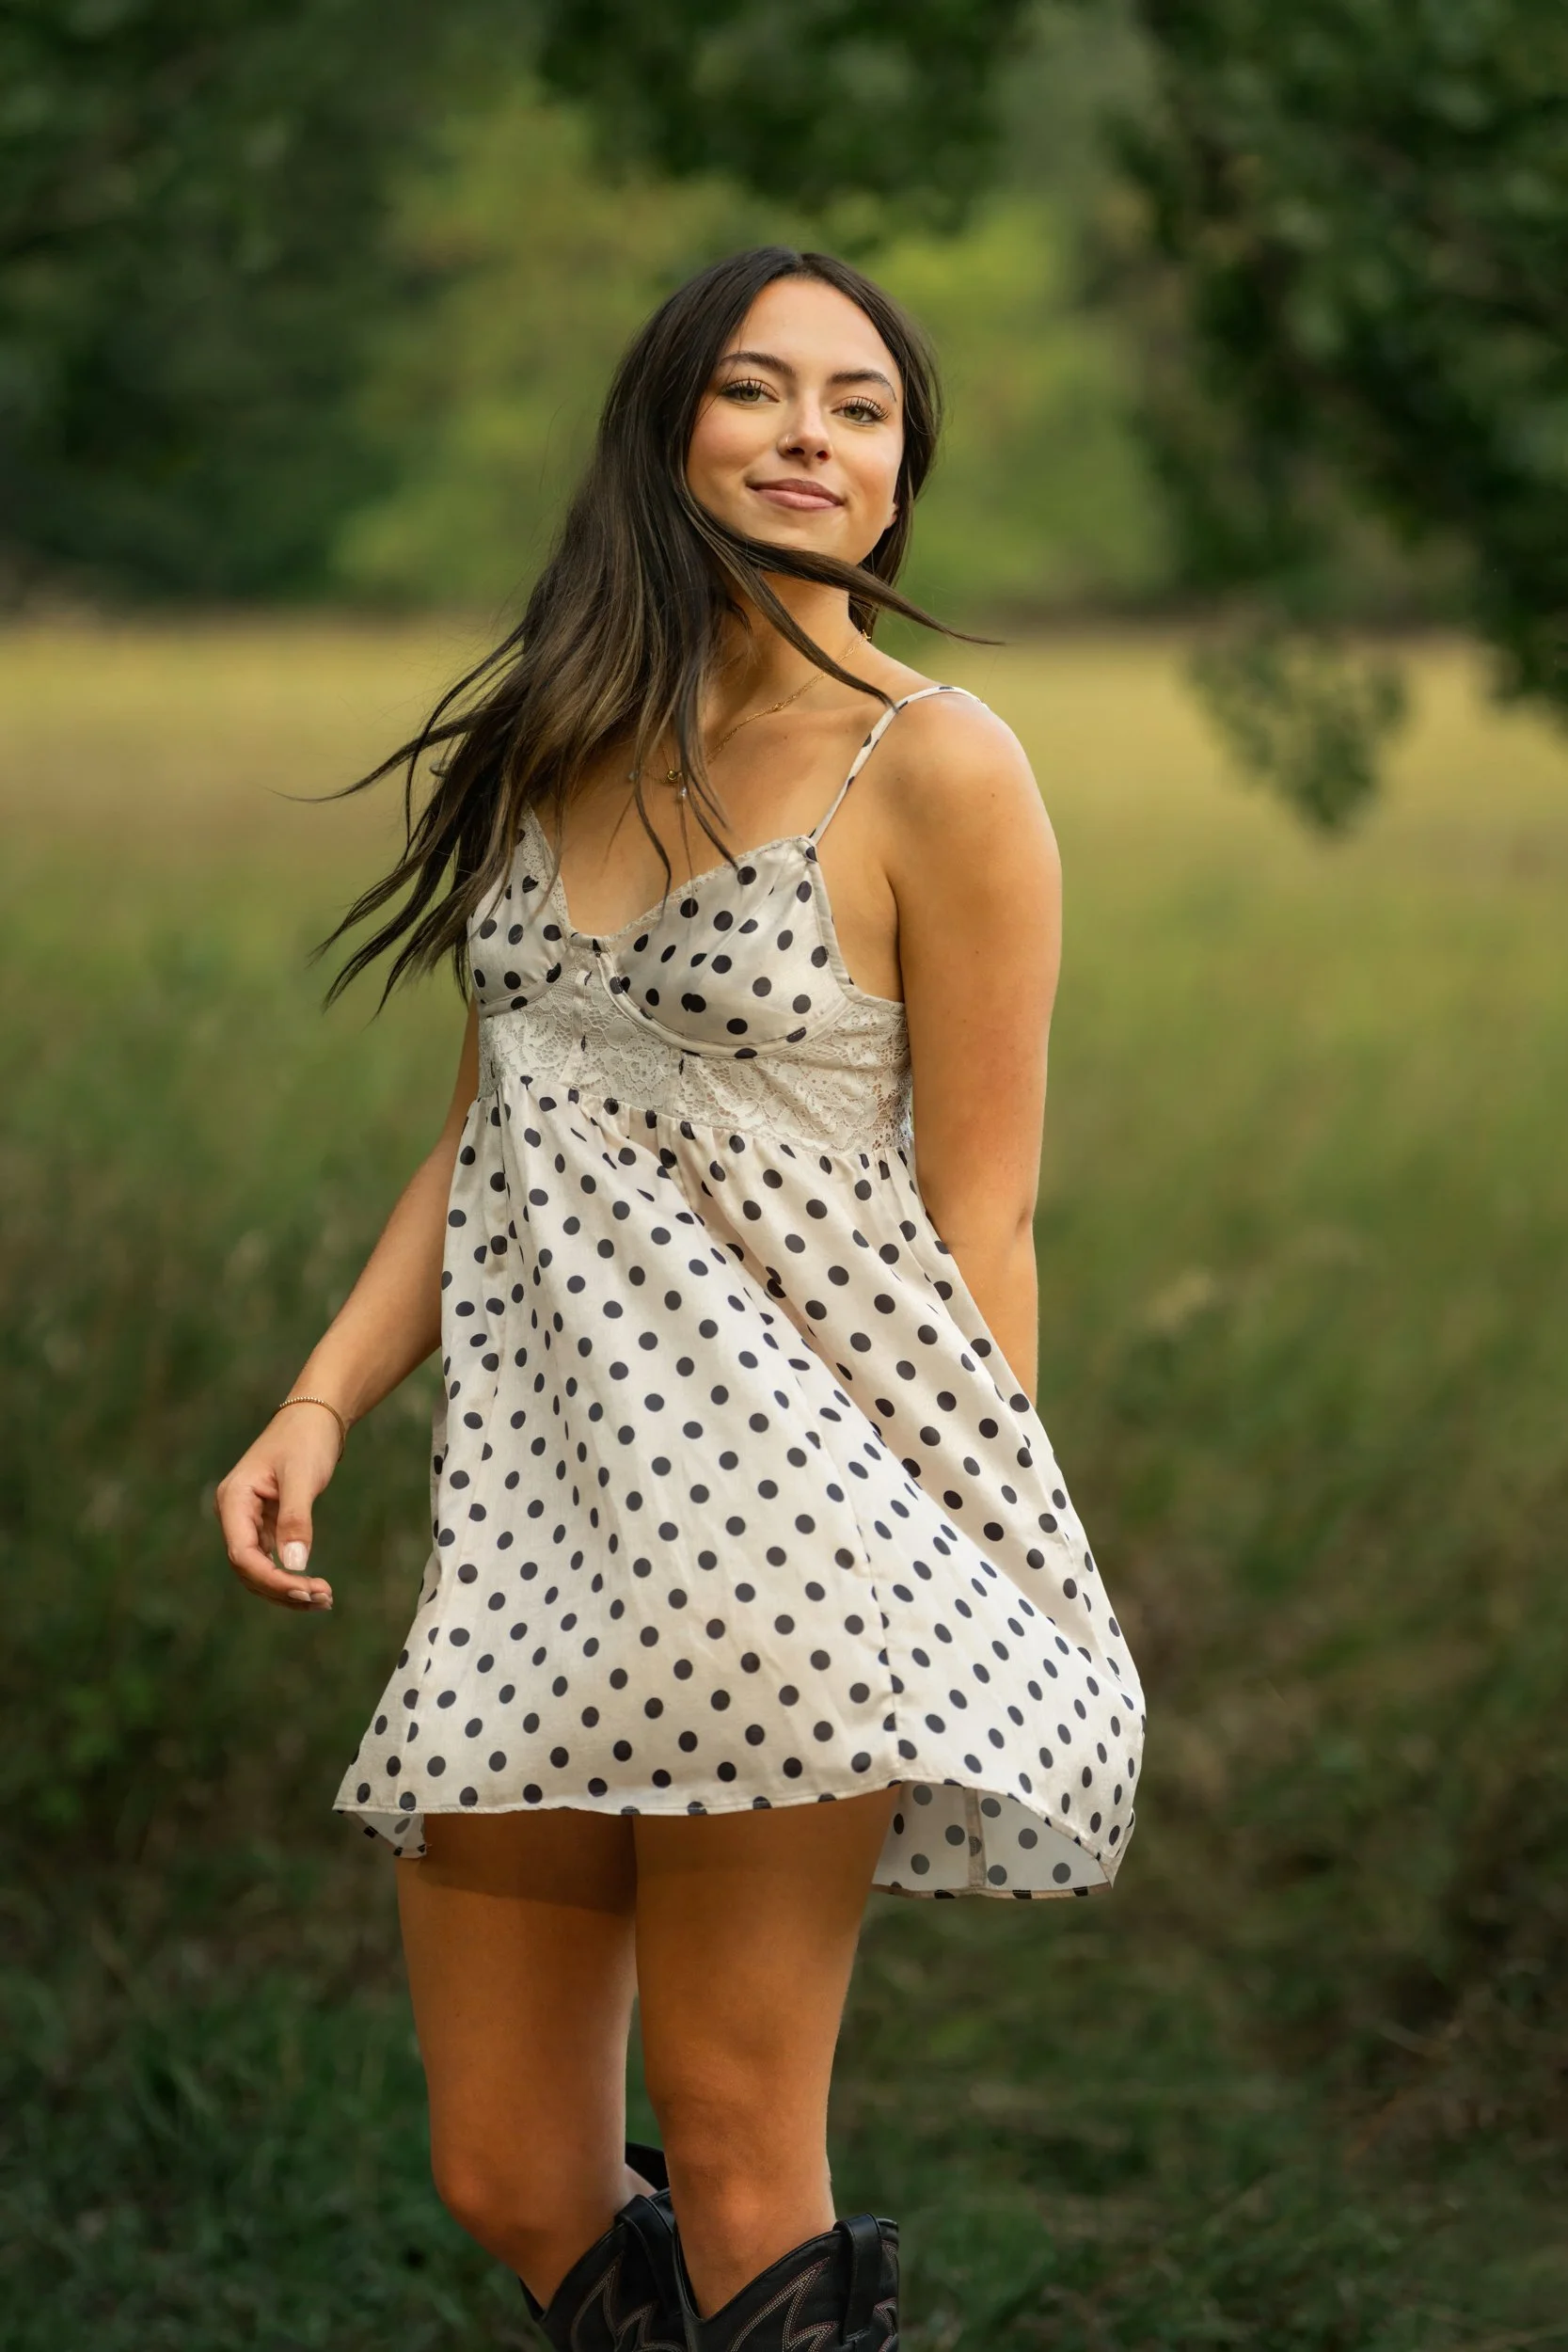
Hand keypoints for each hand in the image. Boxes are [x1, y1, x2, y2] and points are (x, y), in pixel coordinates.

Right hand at [215, 1405, 342, 1609]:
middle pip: (249, 1569)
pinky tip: (316, 1589)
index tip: (305, 1589)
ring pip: (260, 1570)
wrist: (315, 1416)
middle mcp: (235, 1514)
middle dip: (283, 1589)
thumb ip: (296, 1520)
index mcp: (234, 1500)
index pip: (242, 1554)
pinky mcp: (266, 1525)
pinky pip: (273, 1560)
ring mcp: (249, 1521)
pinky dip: (292, 1576)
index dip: (271, 1579)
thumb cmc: (306, 1439)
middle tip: (323, 1599)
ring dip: (288, 1589)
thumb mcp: (303, 1477)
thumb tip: (294, 1566)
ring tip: (325, 1600)